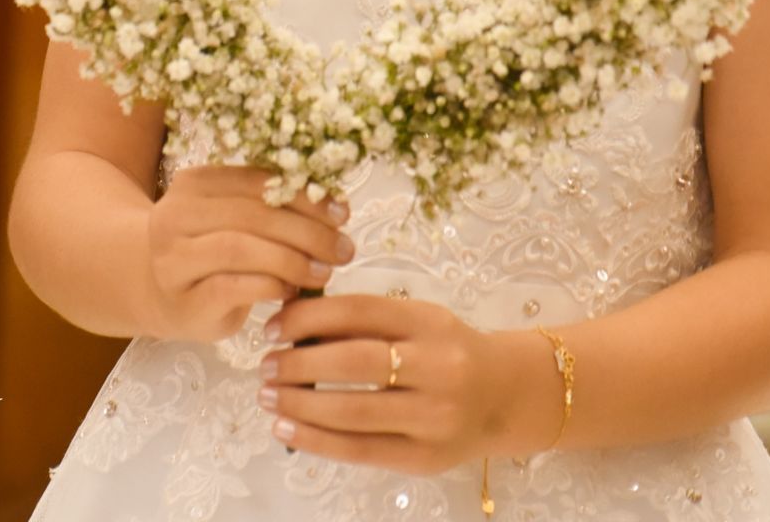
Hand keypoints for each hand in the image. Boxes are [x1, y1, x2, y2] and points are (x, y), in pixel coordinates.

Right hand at [142, 165, 353, 342]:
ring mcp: (173, 258)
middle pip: (254, 214)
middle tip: (343, 250)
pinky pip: (232, 286)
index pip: (259, 181)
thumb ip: (271, 206)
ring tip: (324, 273)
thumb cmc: (210, 252)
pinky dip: (270, 286)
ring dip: (293, 260)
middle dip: (308, 232)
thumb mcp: (234, 219)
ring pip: (241, 248)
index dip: (306, 197)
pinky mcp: (183, 299)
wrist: (157, 294)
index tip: (342, 214)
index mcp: (196, 182)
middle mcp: (176, 214)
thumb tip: (337, 206)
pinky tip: (292, 292)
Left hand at [257, 293, 516, 473]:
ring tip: (267, 395)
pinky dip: (316, 439)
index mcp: (429, 321)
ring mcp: (432, 416)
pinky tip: (286, 427)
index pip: (359, 311)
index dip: (309, 317)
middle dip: (299, 363)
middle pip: (354, 362)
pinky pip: (360, 450)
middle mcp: (435, 366)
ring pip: (353, 411)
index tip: (274, 325)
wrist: (505, 394)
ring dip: (299, 403)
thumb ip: (367, 320)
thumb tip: (295, 322)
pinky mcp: (424, 458)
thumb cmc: (447, 350)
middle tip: (265, 363)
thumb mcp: (418, 320)